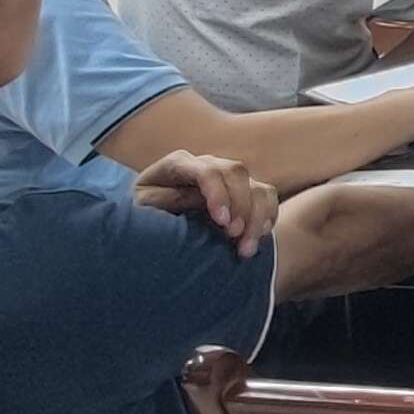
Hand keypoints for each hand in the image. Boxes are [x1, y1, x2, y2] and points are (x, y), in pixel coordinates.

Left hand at [136, 149, 277, 252]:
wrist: (155, 222)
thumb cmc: (146, 215)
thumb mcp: (145, 209)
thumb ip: (166, 202)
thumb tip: (198, 200)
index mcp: (179, 164)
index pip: (206, 170)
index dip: (218, 193)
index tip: (221, 221)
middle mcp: (208, 165)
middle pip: (236, 172)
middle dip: (240, 205)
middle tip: (233, 236)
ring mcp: (228, 178)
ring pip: (256, 187)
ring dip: (257, 218)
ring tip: (246, 249)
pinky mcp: (244, 192)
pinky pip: (268, 198)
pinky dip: (268, 217)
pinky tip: (258, 238)